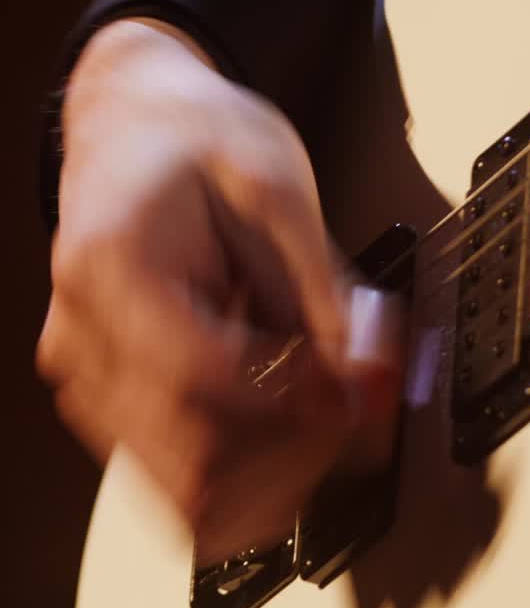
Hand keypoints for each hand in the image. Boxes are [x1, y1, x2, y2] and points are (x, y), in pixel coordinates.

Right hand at [37, 19, 402, 562]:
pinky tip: (287, 429)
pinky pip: (173, 469)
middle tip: (357, 414)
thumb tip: (367, 375)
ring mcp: (88, 374)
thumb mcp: (277, 187)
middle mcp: (85, 335)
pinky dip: (241, 466)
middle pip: (187, 458)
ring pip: (180, 485)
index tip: (356, 392)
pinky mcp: (107, 394)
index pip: (201, 378)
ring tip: (325, 417)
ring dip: (269, 474)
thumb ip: (322, 288)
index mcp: (114, 266)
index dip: (294, 404)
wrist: (134, 122)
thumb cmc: (192, 138)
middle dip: (292, 458)